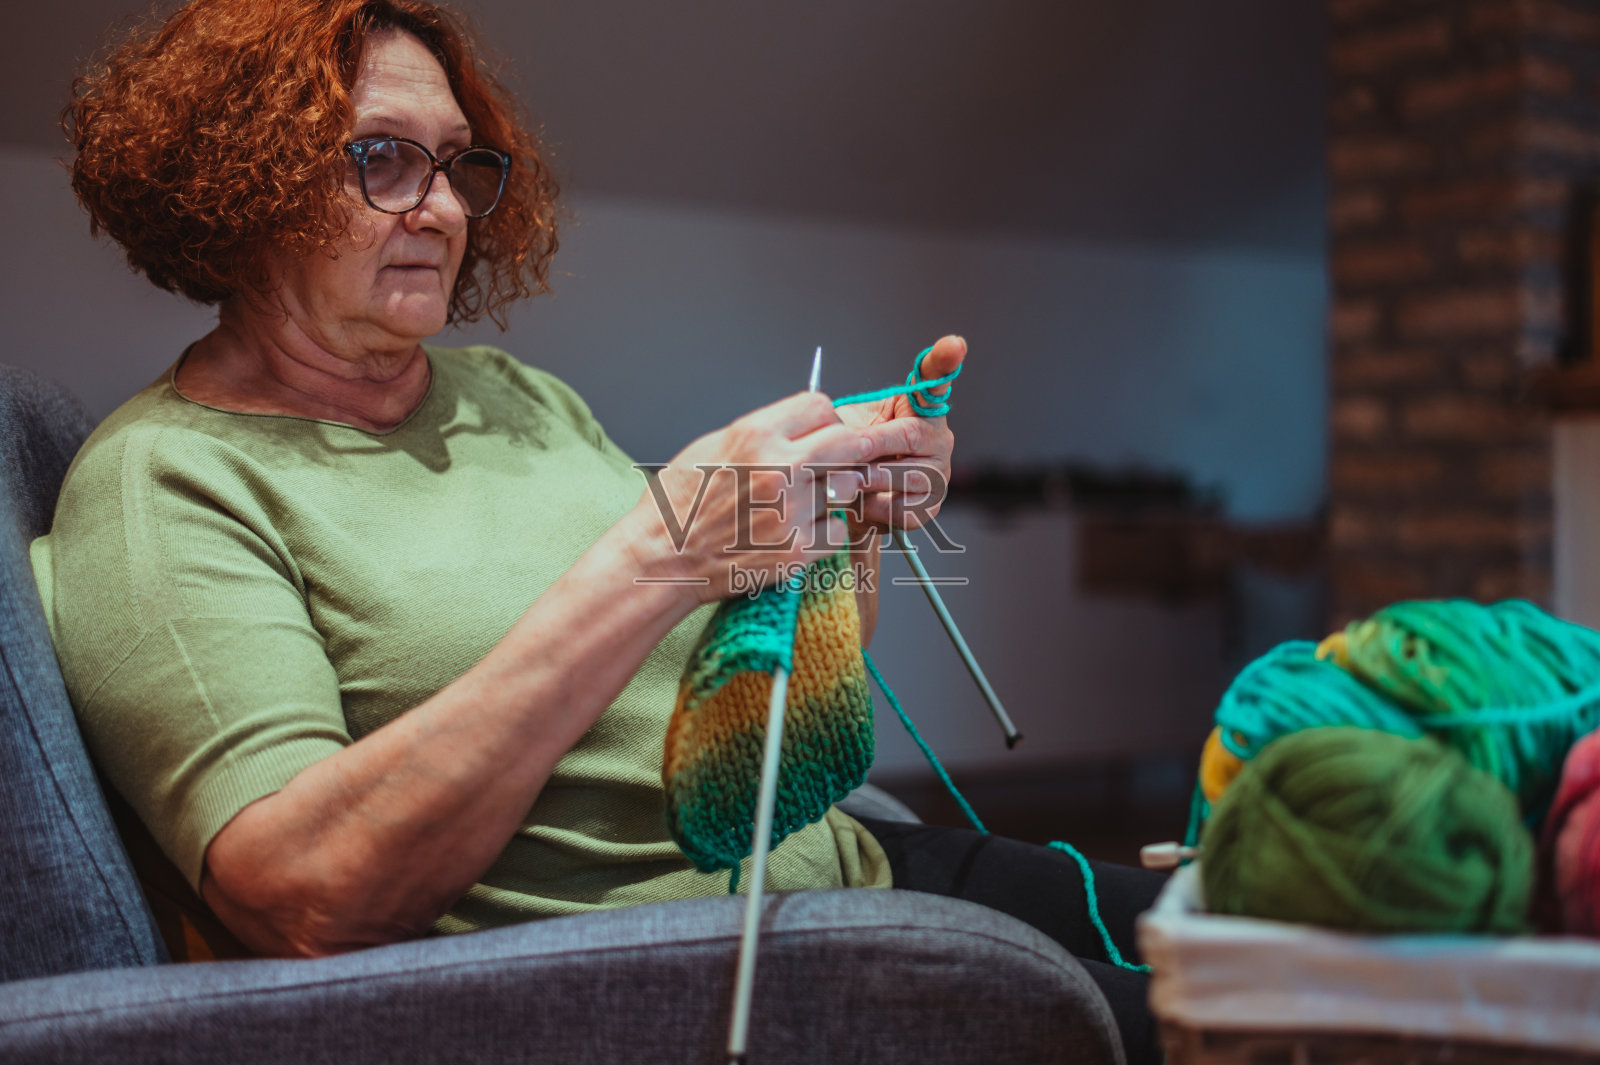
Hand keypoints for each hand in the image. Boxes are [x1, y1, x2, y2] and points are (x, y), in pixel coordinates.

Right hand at [632, 391, 869, 600]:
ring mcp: (791, 511)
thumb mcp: (712, 446)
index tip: (825, 430)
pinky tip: (801, 530)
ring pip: (846, 487)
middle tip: (851, 457)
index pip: (820, 407)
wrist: (663, 558)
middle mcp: (778, 468)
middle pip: (849, 442)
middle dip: (854, 448)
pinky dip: (825, 530)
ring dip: (834, 492)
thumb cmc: (679, 503)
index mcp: (754, 435)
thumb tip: (803, 425)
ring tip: (805, 500)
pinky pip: (838, 529)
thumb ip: (763, 432)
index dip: (826, 419)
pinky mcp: (797, 550)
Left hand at [833, 335, 964, 531]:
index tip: (955, 344)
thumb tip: (841, 433)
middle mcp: (938, 437)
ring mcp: (939, 472)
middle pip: (911, 435)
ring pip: (907, 474)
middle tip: (843, 451)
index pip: (935, 378)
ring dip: (869, 479)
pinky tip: (860, 503)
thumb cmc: (847, 455)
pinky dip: (874, 508)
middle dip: (872, 445)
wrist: (845, 498)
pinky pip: (904, 508)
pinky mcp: (930, 505)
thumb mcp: (842, 427)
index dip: (945, 360)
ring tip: (844, 479)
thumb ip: (848, 422)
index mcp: (919, 408)